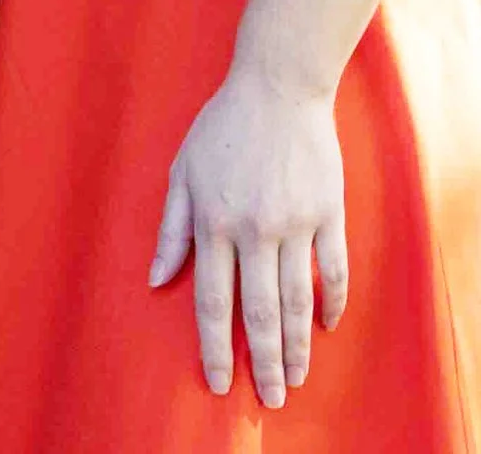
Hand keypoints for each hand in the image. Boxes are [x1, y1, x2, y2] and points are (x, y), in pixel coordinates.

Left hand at [149, 63, 347, 407]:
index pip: (210, 298)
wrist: (276, 89)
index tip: (219, 382)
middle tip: (269, 400)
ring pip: (297, 301)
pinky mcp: (328, 214)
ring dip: (296, 346)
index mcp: (213, 220)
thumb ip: (172, 229)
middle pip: (258, 312)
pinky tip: (326, 327)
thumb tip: (156, 278)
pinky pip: (335, 270)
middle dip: (261, 363)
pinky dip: (333, 302)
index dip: (214, 346)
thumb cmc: (221, 128)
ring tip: (294, 379)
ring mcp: (295, 223)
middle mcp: (253, 228)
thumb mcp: (182, 171)